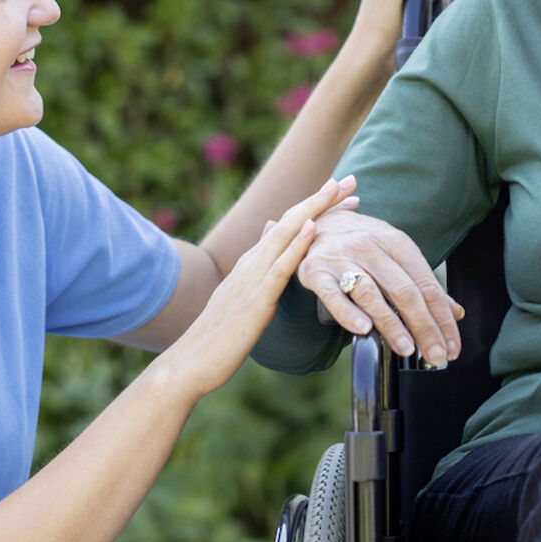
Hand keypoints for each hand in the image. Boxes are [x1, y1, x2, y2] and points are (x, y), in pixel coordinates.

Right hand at [161, 178, 354, 396]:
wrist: (190, 363)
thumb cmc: (219, 338)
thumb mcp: (241, 296)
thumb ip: (258, 265)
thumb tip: (270, 230)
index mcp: (251, 263)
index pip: (287, 226)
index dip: (315, 207)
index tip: (341, 193)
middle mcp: (251, 263)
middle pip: (290, 221)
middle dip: (321, 198)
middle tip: (350, 179)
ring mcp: (252, 279)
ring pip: (286, 235)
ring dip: (313, 209)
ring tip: (336, 189)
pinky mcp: (255, 301)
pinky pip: (279, 268)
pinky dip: (297, 245)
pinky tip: (313, 228)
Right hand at [295, 205, 463, 364]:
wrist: (318, 221)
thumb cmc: (363, 244)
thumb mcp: (396, 254)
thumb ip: (423, 284)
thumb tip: (455, 313)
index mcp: (396, 243)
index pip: (426, 285)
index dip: (442, 319)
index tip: (451, 346)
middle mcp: (371, 247)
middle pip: (403, 291)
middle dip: (424, 327)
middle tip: (435, 355)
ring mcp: (342, 258)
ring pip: (371, 294)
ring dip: (391, 324)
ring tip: (407, 349)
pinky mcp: (316, 271)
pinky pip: (333, 295)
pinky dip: (348, 313)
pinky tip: (363, 330)